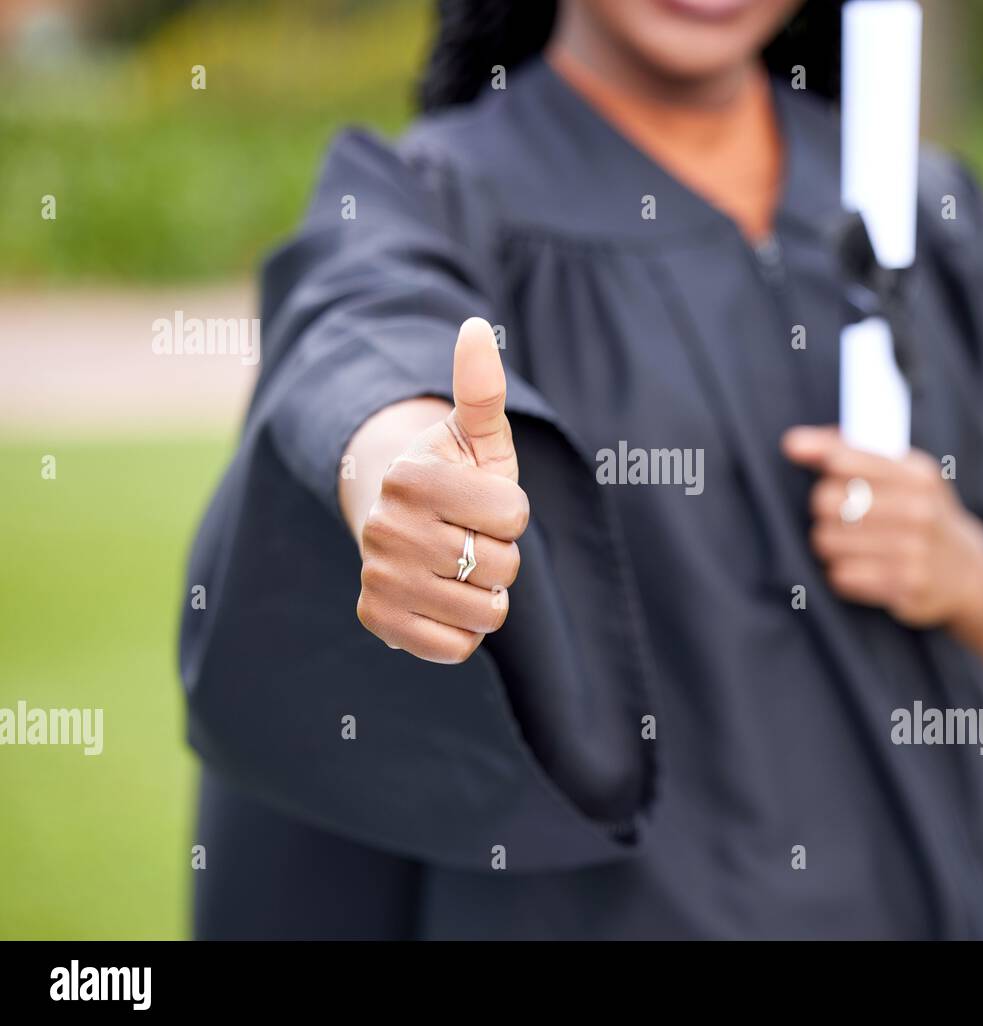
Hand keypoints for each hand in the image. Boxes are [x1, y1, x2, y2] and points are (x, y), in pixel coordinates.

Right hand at [349, 318, 528, 662]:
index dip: (511, 513)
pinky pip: (456, 647)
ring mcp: (377, 576)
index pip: (512, 515)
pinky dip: (464, 631)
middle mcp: (384, 526)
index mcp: (411, 477)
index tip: (482, 504)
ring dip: (486, 594)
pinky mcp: (378, 620)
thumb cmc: (456, 476)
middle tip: (470, 538)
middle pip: (500, 566)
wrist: (406, 525)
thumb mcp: (477, 435)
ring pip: (484, 612)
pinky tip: (445, 600)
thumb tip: (475, 329)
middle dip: (500, 556)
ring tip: (460, 568)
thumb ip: (482, 389)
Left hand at [782, 426, 982, 667]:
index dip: (822, 465)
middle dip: (821, 509)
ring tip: (846, 543)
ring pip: (827, 540)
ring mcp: (916, 550)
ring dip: (827, 543)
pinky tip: (859, 566)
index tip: (819, 469)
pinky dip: (841, 572)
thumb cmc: (917, 509)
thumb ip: (843, 449)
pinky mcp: (907, 586)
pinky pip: (841, 576)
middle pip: (826, 501)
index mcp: (917, 474)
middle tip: (836, 515)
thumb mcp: (898, 470)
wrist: (965, 568)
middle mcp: (920, 510)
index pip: (842, 459)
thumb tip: (791, 443)